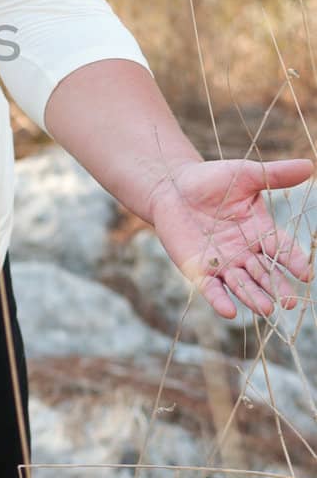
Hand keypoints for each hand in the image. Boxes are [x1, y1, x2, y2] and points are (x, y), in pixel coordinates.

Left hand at [149, 157, 313, 320]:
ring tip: (266, 309)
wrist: (174, 187)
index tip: (306, 274)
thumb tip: (309, 166)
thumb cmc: (213, 180)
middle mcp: (246, 253)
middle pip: (266, 273)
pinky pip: (212, 289)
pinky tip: (229, 312)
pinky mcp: (200, 270)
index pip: (282, 249)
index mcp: (262, 231)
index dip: (294, 261)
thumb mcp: (246, 174)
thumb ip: (275, 175)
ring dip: (253, 297)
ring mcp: (224, 264)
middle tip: (290, 302)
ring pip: (242, 285)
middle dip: (277, 287)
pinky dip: (220, 300)